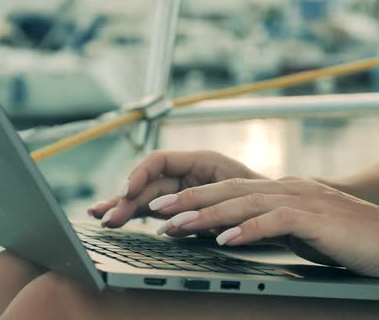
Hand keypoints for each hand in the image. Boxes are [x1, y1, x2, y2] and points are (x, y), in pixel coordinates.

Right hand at [87, 150, 265, 227]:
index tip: (128, 192)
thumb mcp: (237, 194)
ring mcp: (182, 191)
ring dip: (123, 207)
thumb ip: (204, 203)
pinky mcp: (181, 209)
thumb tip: (169, 217)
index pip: (159, 161)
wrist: (276, 210)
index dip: (140, 174)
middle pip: (148, 183)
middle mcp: (187, 174)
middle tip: (107, 217)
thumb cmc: (262, 195)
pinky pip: (153, 209)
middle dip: (126, 199)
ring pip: (146, 197)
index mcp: (200, 161)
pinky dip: (135, 214)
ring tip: (102, 217)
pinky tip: (115, 218)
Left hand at [151, 177, 378, 278]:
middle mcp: (287, 187)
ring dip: (208, 215)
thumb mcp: (300, 229)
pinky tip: (226, 240)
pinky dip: (248, 229)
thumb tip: (234, 232)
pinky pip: (275, 221)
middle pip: (228, 190)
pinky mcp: (317, 218)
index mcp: (281, 189)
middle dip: (189, 201)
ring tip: (178, 226)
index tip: (164, 208)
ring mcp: (302, 199)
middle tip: (156, 211)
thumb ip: (269, 225)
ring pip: (245, 202)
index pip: (228, 190)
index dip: (194, 197)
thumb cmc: (347, 237)